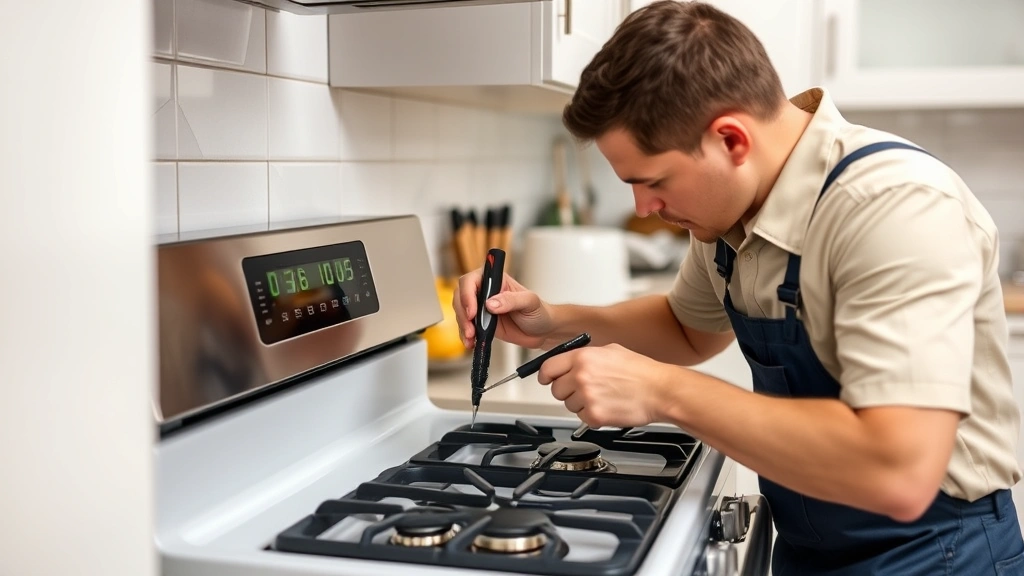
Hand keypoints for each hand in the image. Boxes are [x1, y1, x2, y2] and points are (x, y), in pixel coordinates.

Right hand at [453, 269, 555, 349]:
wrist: (543, 331)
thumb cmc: (539, 312)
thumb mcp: (529, 302)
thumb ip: (511, 300)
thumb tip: (490, 303)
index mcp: (496, 279)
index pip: (472, 280)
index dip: (467, 294)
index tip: (473, 311)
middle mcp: (486, 292)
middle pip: (461, 296)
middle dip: (462, 313)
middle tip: (471, 328)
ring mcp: (482, 309)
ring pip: (461, 312)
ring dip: (462, 325)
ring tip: (471, 337)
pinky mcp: (482, 324)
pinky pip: (467, 327)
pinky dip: (466, 336)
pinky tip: (471, 342)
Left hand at [537, 343, 669, 427]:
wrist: (660, 390)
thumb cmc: (641, 372)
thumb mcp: (610, 351)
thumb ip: (585, 356)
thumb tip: (568, 362)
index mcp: (582, 357)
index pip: (548, 367)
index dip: (546, 375)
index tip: (547, 379)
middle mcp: (581, 376)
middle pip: (556, 389)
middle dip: (568, 391)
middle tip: (586, 390)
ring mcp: (586, 396)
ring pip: (568, 405)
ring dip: (581, 404)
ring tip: (603, 397)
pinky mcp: (594, 415)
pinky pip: (582, 418)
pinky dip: (592, 416)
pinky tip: (608, 407)